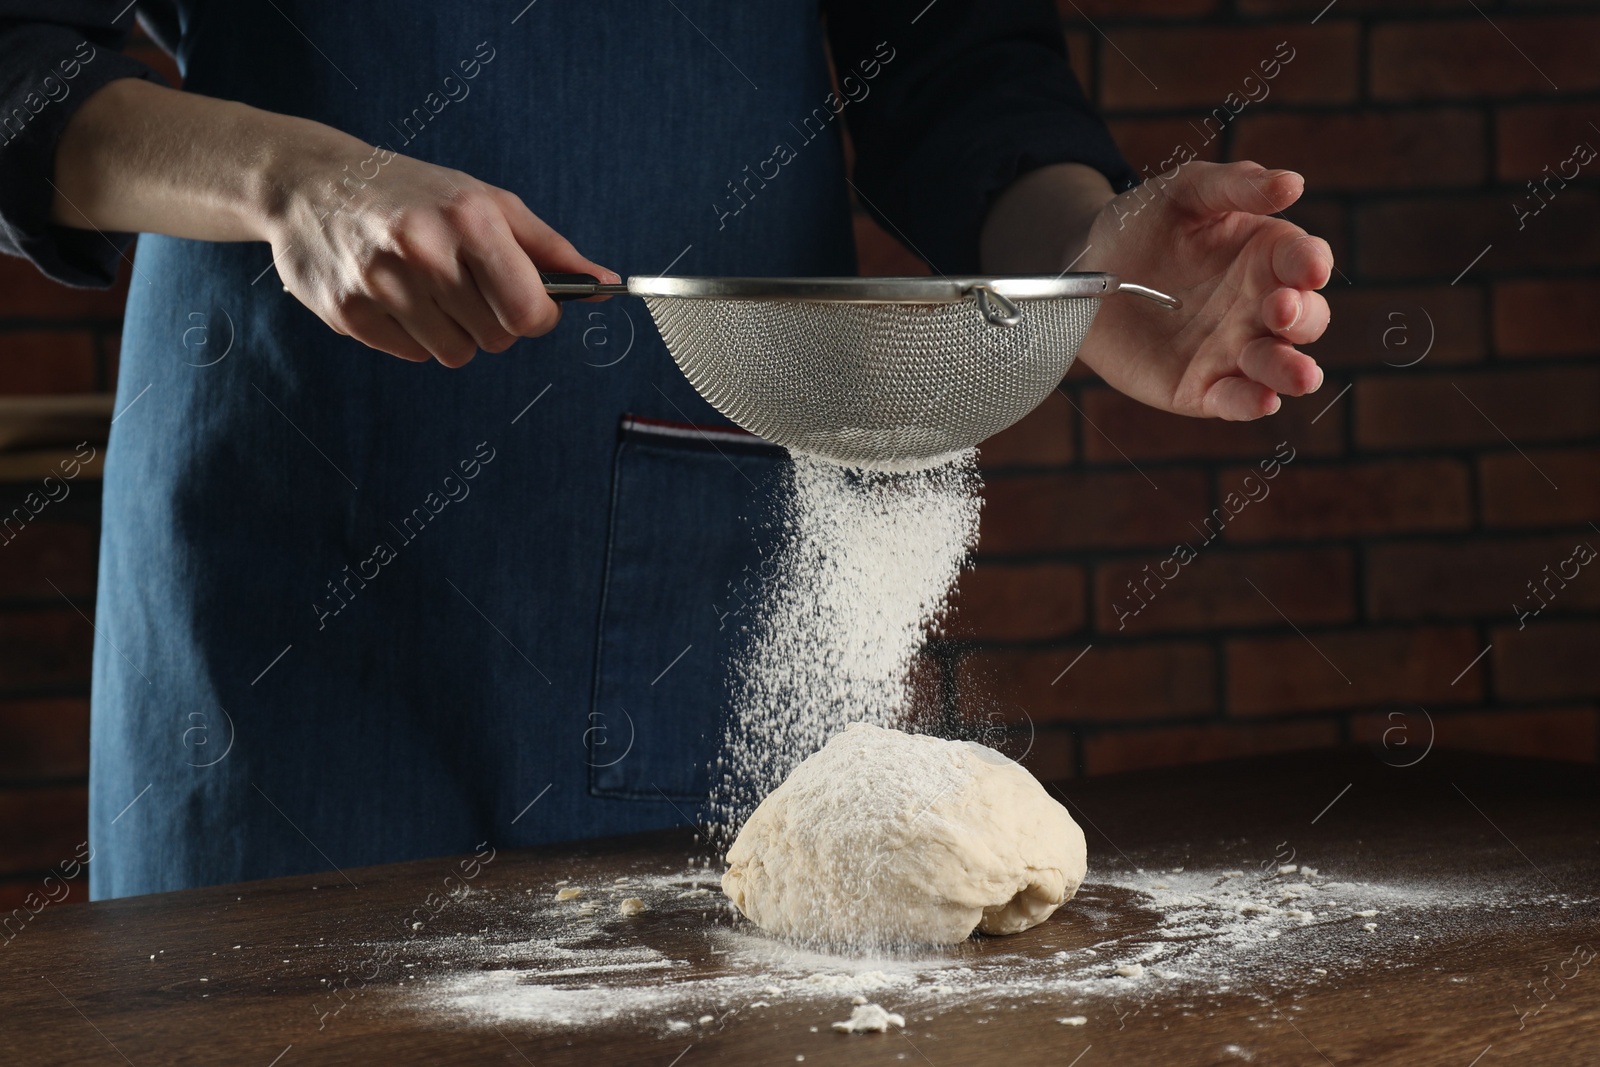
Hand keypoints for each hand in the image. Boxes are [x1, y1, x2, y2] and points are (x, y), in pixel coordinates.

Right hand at [267, 145, 616, 365]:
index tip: (528, 304)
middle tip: (467, 286)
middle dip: (494, 321)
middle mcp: (425, 250)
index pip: (530, 313)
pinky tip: (396, 295)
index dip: (538, 317)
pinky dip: (414, 334)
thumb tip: (605, 284)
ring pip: (456, 354)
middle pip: (497, 339)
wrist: (308, 183)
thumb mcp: (487, 202)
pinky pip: (414, 354)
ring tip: (429, 288)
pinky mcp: (349, 313)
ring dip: (454, 331)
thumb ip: (549, 249)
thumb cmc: (413, 192)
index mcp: (470, 219)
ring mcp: (382, 284)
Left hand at [1076, 161, 1332, 419]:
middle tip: (1280, 309)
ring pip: (1279, 367)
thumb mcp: (1185, 191)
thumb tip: (1292, 184)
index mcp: (1268, 255)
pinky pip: (1235, 400)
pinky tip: (1262, 400)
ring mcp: (1234, 350)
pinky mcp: (1202, 387)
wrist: (1087, 268)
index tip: (1308, 267)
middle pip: (1305, 319)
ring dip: (1290, 371)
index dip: (1312, 264)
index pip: (1304, 261)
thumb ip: (1236, 185)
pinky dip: (1251, 403)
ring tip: (1299, 374)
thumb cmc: (1143, 223)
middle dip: (1303, 318)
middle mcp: (1261, 306)